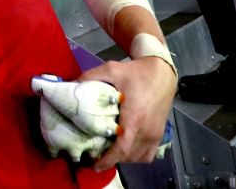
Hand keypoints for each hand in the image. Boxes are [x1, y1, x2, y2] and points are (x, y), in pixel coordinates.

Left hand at [77, 56, 175, 171]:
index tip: (95, 165)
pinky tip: (127, 148)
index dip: (108, 160)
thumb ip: (91, 76)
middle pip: (127, 156)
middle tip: (97, 154)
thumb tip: (73, 84)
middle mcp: (146, 131)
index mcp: (134, 118)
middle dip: (112, 159)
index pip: (121, 149)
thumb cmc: (137, 73)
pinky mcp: (159, 133)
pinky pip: (148, 154)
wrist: (162, 72)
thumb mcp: (112, 69)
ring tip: (110, 151)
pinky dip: (137, 156)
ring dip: (123, 158)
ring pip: (138, 157)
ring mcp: (155, 134)